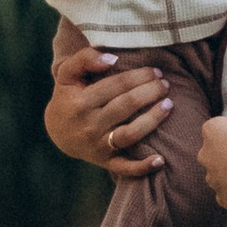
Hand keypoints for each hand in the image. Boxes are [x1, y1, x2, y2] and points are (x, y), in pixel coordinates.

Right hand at [44, 32, 172, 180]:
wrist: (57, 131)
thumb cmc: (68, 97)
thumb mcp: (68, 75)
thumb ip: (84, 59)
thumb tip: (113, 58)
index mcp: (81, 102)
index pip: (117, 85)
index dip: (140, 76)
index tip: (156, 71)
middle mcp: (89, 125)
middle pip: (127, 105)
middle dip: (150, 92)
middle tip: (165, 85)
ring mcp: (98, 146)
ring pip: (130, 133)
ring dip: (153, 119)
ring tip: (169, 105)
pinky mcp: (105, 162)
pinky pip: (125, 167)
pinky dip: (143, 167)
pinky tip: (161, 160)